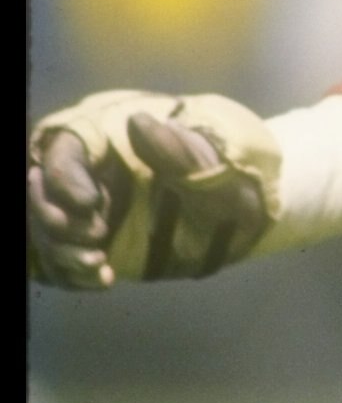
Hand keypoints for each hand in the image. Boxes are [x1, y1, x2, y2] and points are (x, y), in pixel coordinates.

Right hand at [28, 90, 281, 288]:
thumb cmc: (227, 180)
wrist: (239, 217)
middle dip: (54, 219)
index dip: (63, 177)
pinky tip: (102, 280)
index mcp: (111, 144)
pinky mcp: (94, 246)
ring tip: (99, 265)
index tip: (90, 204)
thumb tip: (138, 122)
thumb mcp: (211, 166)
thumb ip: (175, 149)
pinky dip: (71, 275)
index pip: (63, 152)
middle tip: (97, 237)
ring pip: (45, 230)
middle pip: (39, 193)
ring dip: (60, 252)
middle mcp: (90, 176)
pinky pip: (61, 262)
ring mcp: (87, 214)